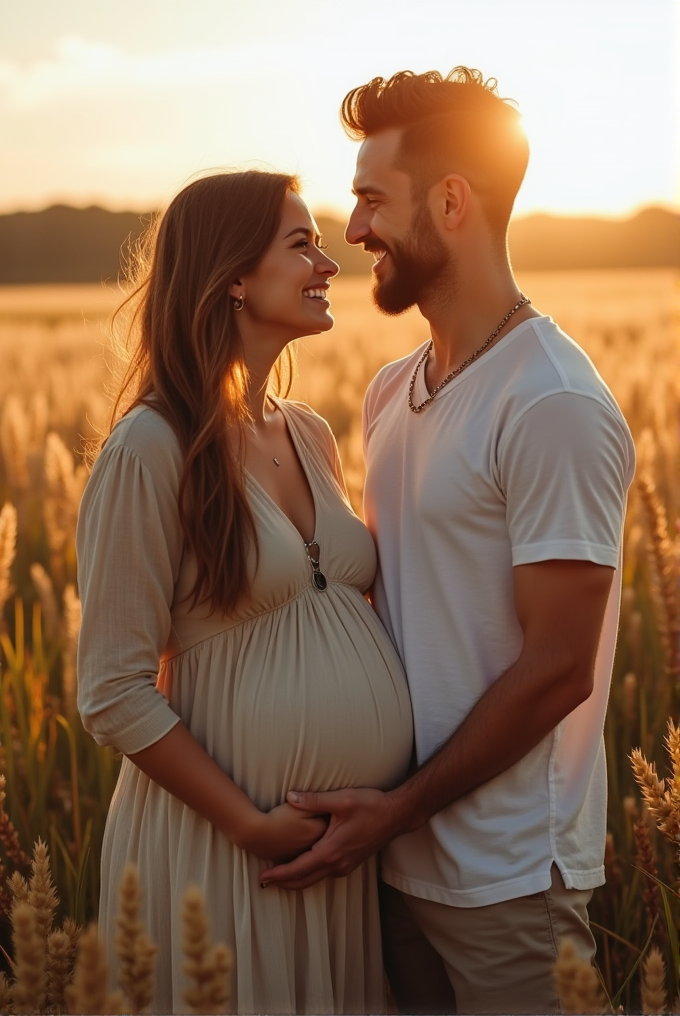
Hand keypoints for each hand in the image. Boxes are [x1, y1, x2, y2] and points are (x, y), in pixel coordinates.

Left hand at [260, 787, 400, 889]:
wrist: (397, 815)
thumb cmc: (371, 806)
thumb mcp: (341, 800)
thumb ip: (314, 800)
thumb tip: (290, 796)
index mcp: (331, 850)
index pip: (298, 869)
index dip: (278, 874)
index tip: (262, 877)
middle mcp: (338, 863)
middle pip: (304, 881)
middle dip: (283, 883)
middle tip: (264, 882)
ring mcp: (346, 865)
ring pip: (315, 879)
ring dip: (296, 879)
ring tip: (279, 876)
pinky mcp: (351, 862)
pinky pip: (325, 874)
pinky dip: (310, 874)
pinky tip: (305, 866)